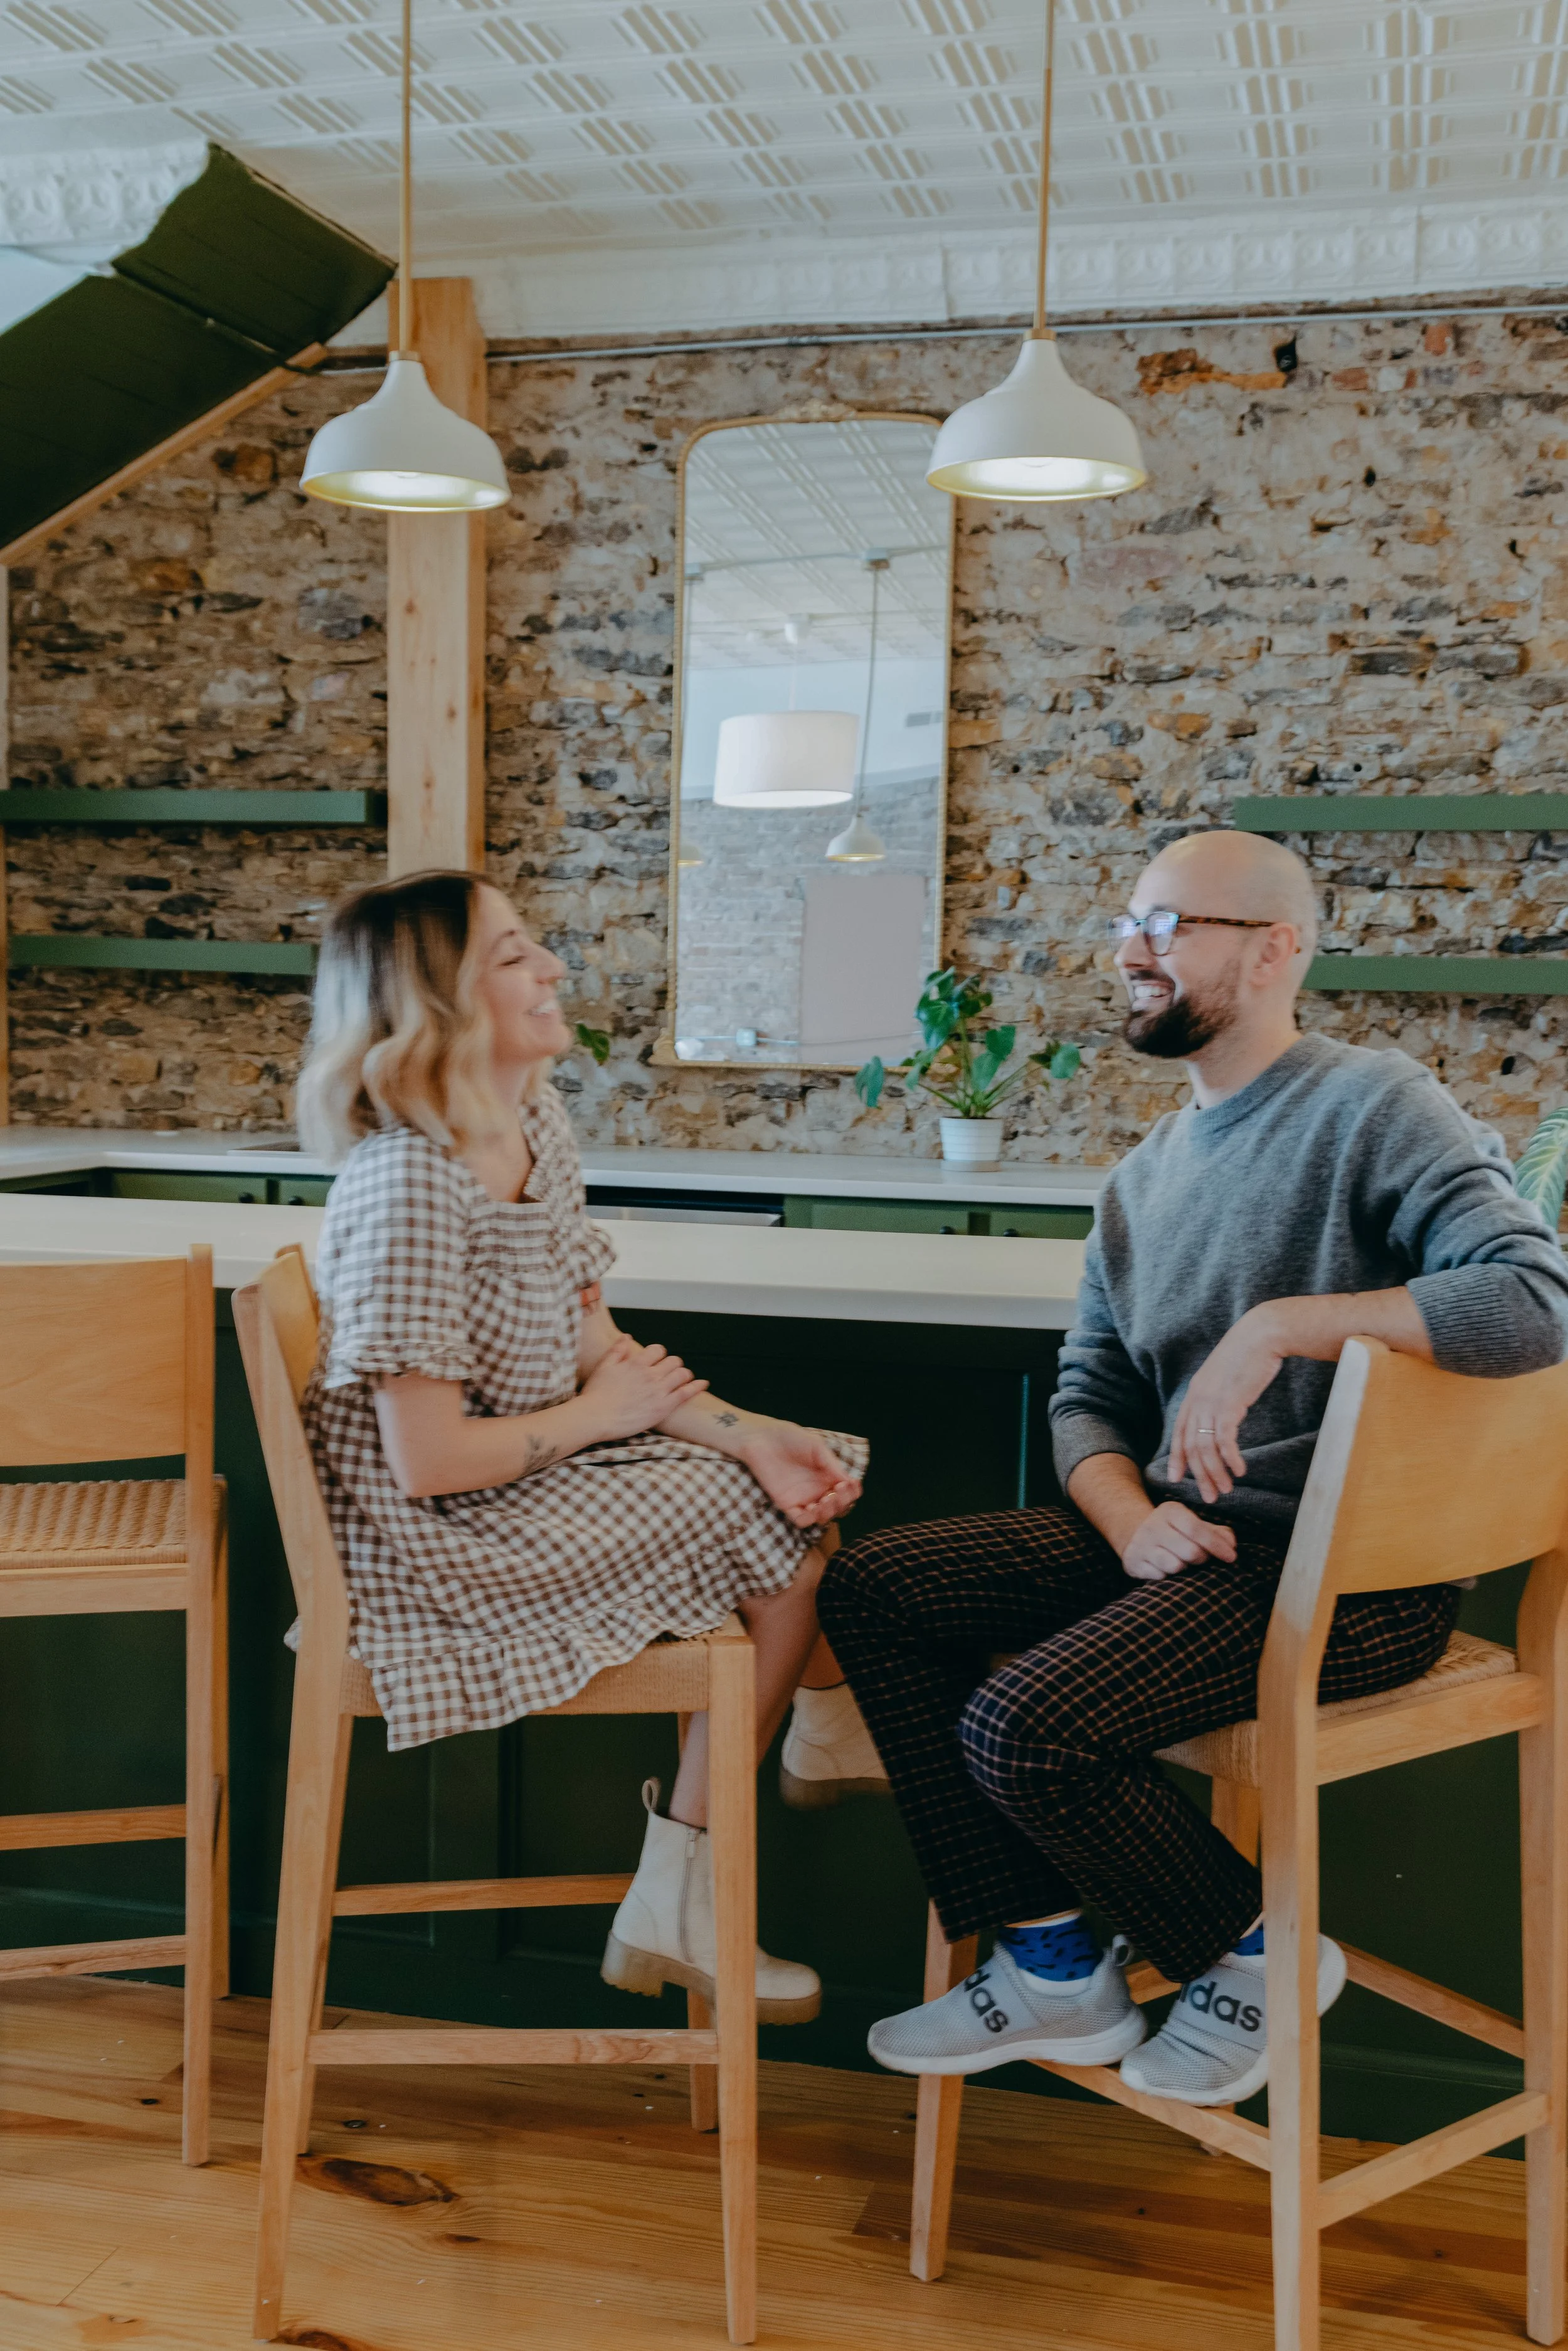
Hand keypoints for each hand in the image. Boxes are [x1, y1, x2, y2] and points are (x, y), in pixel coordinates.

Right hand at [581, 1336, 707, 1438]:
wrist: (595, 1417)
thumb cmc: (596, 1394)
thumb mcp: (604, 1366)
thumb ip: (617, 1350)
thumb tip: (626, 1336)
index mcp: (636, 1363)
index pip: (658, 1350)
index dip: (659, 1354)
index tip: (657, 1361)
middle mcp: (650, 1374)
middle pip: (673, 1361)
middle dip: (673, 1364)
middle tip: (669, 1372)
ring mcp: (658, 1390)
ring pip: (682, 1374)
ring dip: (684, 1375)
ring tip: (683, 1379)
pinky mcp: (663, 1407)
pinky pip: (686, 1393)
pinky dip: (697, 1386)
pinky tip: (703, 1384)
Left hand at [738, 1422, 862, 1529]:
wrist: (762, 1438)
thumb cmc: (789, 1438)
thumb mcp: (816, 1447)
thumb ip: (832, 1465)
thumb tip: (850, 1481)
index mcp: (827, 1475)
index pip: (846, 1492)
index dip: (852, 1492)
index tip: (850, 1484)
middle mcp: (817, 1489)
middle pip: (838, 1507)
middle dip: (842, 1503)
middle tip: (837, 1491)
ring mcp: (802, 1498)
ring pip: (822, 1517)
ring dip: (828, 1513)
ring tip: (825, 1500)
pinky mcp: (786, 1504)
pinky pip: (800, 1520)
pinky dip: (809, 1519)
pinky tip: (811, 1508)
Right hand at [1121, 1501, 1237, 1582]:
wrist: (1135, 1535)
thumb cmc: (1174, 1532)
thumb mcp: (1193, 1524)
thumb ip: (1217, 1533)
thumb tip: (1231, 1545)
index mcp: (1170, 1511)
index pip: (1195, 1528)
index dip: (1216, 1544)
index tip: (1231, 1557)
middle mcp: (1153, 1525)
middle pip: (1189, 1551)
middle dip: (1202, 1558)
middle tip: (1202, 1558)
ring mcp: (1141, 1545)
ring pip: (1174, 1566)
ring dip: (1185, 1569)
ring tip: (1183, 1562)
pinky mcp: (1133, 1562)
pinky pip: (1160, 1577)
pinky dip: (1169, 1576)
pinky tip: (1167, 1568)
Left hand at [1167, 1305, 1286, 1504]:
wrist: (1262, 1335)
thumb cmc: (1249, 1355)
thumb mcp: (1226, 1377)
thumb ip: (1219, 1395)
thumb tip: (1222, 1412)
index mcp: (1194, 1393)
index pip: (1179, 1432)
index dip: (1177, 1457)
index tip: (1177, 1478)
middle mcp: (1197, 1399)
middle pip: (1191, 1446)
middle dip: (1199, 1475)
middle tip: (1209, 1496)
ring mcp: (1211, 1402)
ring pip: (1205, 1447)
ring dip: (1216, 1472)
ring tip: (1226, 1489)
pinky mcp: (1230, 1404)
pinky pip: (1224, 1440)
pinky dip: (1230, 1459)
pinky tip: (1239, 1470)